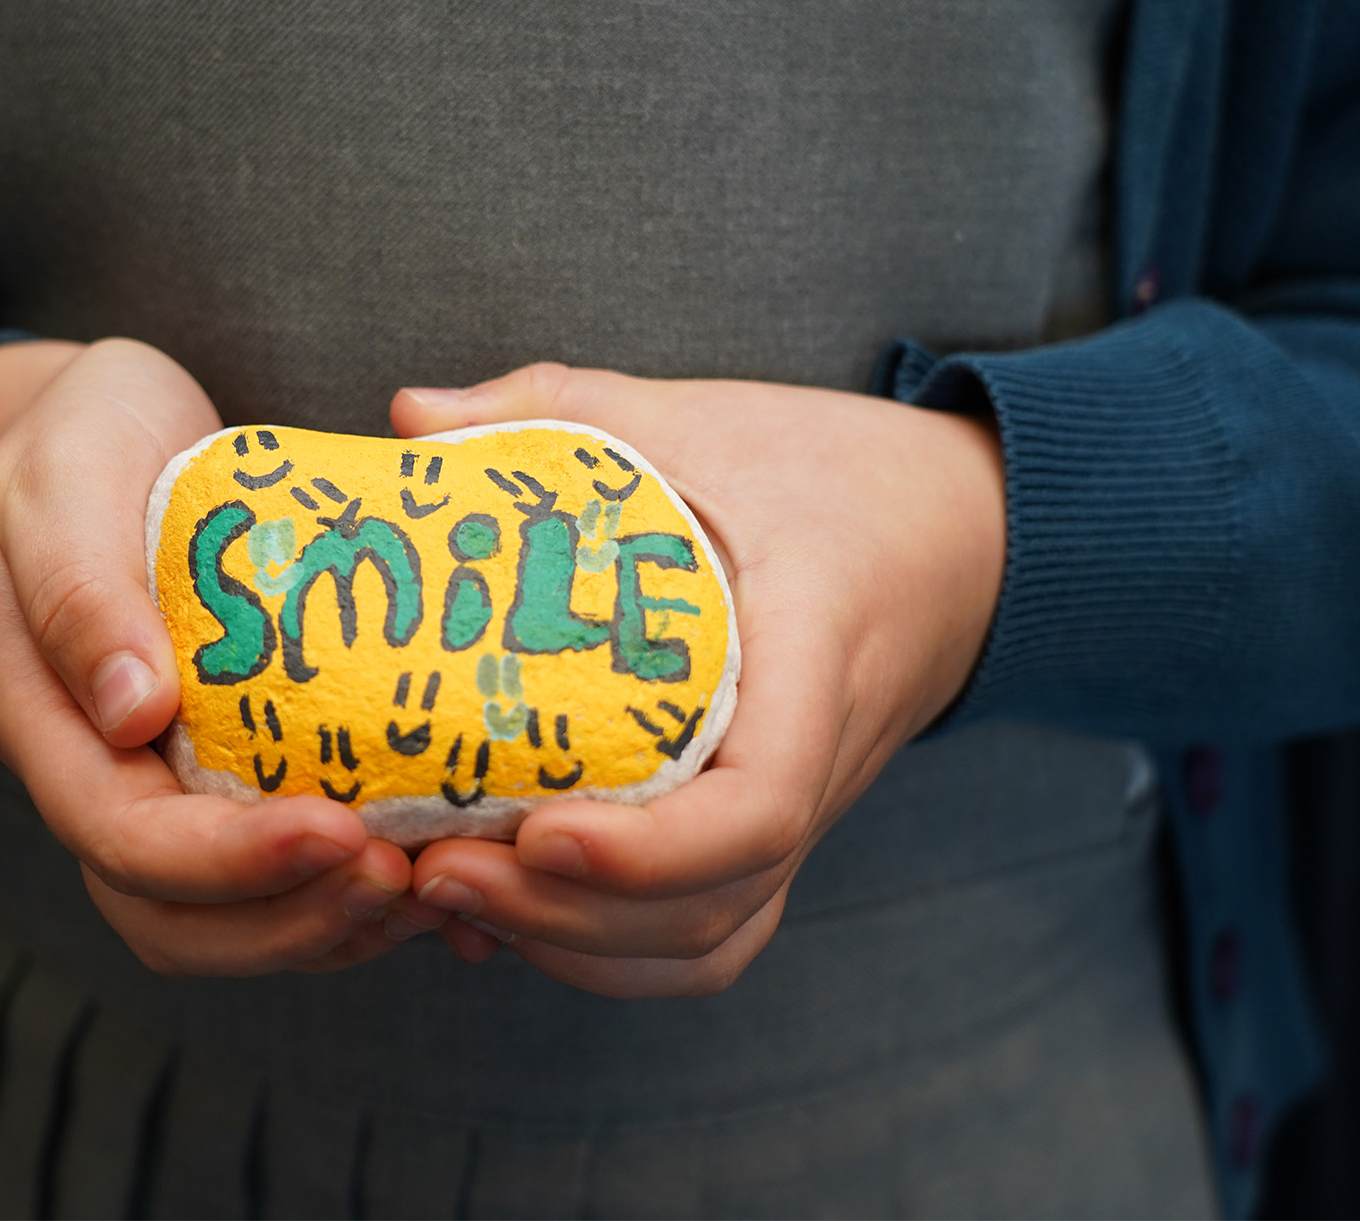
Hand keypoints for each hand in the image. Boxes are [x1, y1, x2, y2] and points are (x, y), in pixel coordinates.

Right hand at [0, 338, 437, 974]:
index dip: (226, 860)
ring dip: (322, 924)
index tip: (338, 829)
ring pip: (222, 919)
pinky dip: (343, 892)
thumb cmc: (77, 441)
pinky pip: (271, 876)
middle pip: (169, 915)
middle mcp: (94, 773)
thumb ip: (81, 590)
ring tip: (421, 886)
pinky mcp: (219, 773)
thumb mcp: (61, 482)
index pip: (118, 836)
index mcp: (39, 715)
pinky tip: (422, 862)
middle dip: (286, 917)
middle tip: (398, 879)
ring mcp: (155, 782)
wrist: (101, 424)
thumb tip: (134, 709)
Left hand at [389, 363, 1005, 995]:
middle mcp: (816, 761)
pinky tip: (512, 916)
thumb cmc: (820, 468)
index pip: (760, 803)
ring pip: (708, 941)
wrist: (950, 529)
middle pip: (712, 903)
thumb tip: (410, 417)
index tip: (536, 831)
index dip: (648, 849)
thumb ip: (554, 407)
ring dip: (576, 945)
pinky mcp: (767, 831)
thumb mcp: (692, 416)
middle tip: (433, 869)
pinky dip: (609, 952)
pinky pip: (706, 934)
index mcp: (811, 655)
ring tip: (452, 897)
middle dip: (566, 913)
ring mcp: (799, 811)